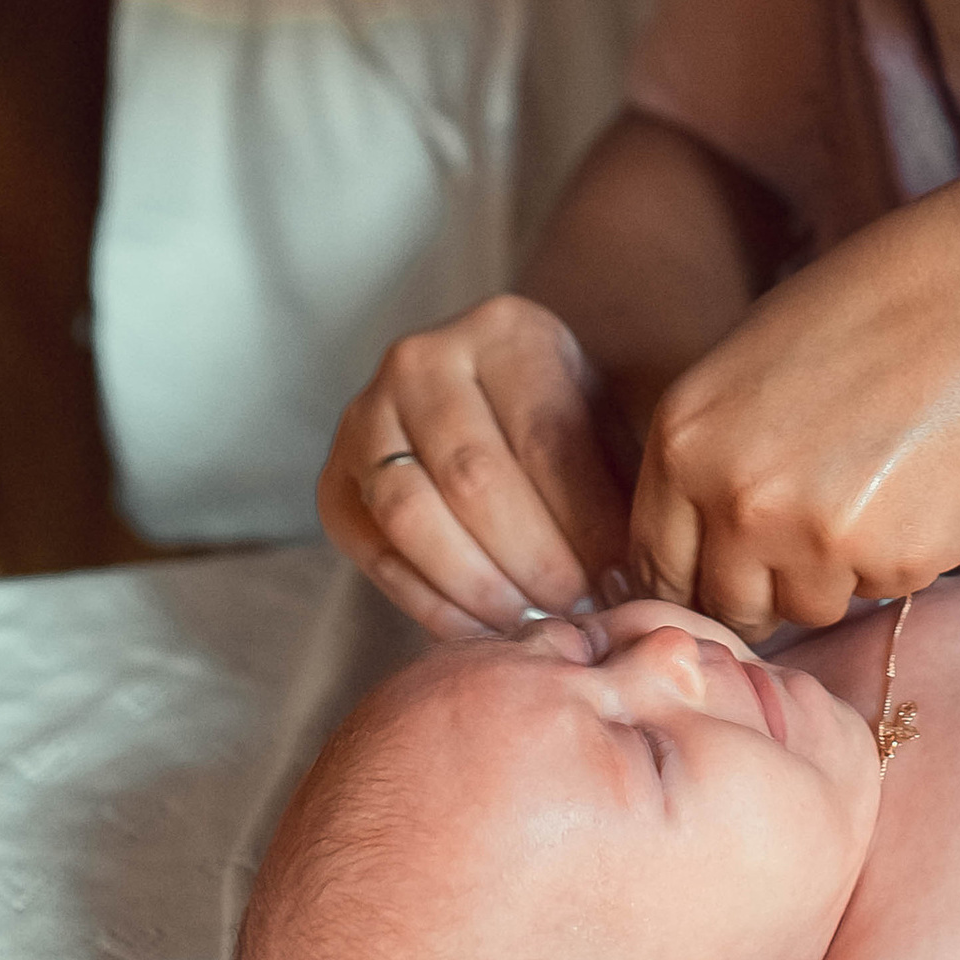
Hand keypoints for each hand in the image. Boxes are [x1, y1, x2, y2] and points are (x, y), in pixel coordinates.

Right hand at [319, 292, 632, 639]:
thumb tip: (626, 581)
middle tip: (575, 611)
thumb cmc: (562, 417)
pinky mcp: (333, 479)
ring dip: (475, 585)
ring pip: (410, 515)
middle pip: (472, 476)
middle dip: (531, 560)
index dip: (582, 522)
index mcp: (504, 330)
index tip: (619, 581)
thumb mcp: (604, 422)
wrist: (485, 394)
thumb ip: (616, 485)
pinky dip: (429, 604)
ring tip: (528, 623)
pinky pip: (376, 554)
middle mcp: (422, 359)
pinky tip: (480, 629)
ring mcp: (365, 415)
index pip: (542, 436)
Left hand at [628, 179, 959, 636]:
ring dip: (838, 570)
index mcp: (684, 445)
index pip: (657, 566)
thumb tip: (701, 546)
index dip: (697, 575)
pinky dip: (903, 553)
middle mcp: (738, 502)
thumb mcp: (746, 366)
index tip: (727, 572)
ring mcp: (818, 538)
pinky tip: (924, 483)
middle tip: (813, 532)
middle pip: (731, 604)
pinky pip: (885, 589)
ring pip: (812, 607)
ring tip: (878, 485)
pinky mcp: (899, 560)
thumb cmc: (868, 308)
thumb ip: (712, 458)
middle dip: (767, 583)